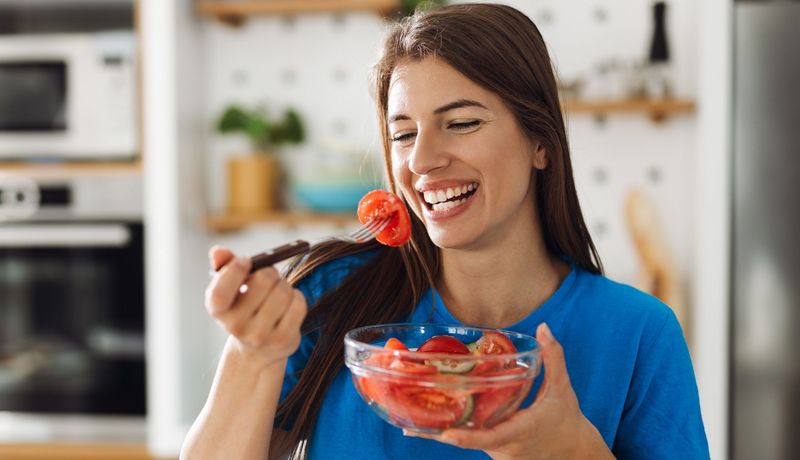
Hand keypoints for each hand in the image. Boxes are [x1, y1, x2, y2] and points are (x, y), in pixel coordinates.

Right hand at [205, 246, 306, 367]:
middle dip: (270, 271)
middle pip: (262, 281)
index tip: (246, 260)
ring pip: (283, 291)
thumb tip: (218, 251)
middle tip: (270, 273)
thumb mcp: (231, 289)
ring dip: (284, 284)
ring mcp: (260, 336)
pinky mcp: (283, 340)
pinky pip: (298, 304)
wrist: (257, 348)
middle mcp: (236, 327)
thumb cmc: (243, 307)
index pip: (220, 292)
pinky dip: (297, 296)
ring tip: (278, 289)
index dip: (234, 270)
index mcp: (218, 311)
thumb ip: (224, 266)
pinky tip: (289, 301)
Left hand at [405, 323, 613, 459]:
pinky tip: (427, 422)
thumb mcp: (562, 389)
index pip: (489, 437)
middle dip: (438, 434)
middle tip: (409, 424)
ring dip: (440, 433)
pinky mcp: (492, 450)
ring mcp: (496, 452)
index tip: (445, 432)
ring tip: (409, 421)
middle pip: (466, 441)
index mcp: (520, 431)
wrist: (572, 452)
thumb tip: (543, 327)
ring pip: (465, 442)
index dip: (465, 436)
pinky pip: (469, 440)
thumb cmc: (566, 419)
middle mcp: (504, 446)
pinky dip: (450, 432)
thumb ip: (554, 358)